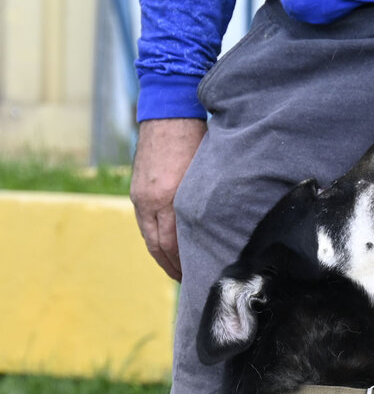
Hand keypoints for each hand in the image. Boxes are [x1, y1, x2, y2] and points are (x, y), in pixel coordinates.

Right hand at [130, 118, 206, 279]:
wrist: (170, 111)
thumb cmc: (197, 140)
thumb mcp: (207, 176)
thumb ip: (206, 206)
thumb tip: (216, 233)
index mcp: (169, 199)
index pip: (173, 245)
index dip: (185, 266)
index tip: (198, 278)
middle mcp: (150, 200)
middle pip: (159, 247)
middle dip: (173, 268)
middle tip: (189, 282)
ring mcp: (140, 195)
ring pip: (150, 237)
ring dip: (163, 256)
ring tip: (178, 270)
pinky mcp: (137, 190)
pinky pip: (145, 224)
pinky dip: (156, 239)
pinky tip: (167, 247)